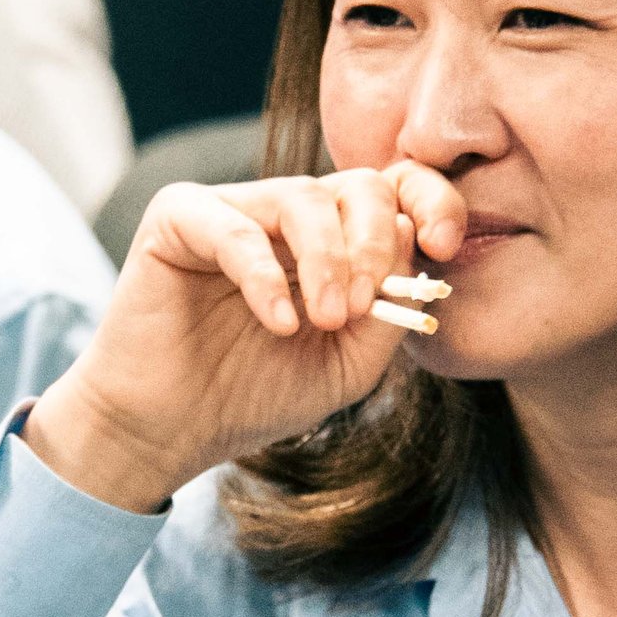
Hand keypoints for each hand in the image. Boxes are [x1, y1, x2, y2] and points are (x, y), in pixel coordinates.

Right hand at [25, 162, 467, 514]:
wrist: (170, 431)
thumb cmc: (254, 395)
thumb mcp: (347, 363)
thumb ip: (387, 309)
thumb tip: (413, 243)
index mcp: (330, 239)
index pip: (394, 189)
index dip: (431, 201)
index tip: (447, 245)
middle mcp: (283, 214)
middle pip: (355, 185)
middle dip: (375, 243)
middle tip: (365, 307)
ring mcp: (231, 209)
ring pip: (302, 198)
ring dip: (328, 261)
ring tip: (328, 321)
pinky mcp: (178, 218)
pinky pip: (234, 228)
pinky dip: (265, 277)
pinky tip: (279, 323)